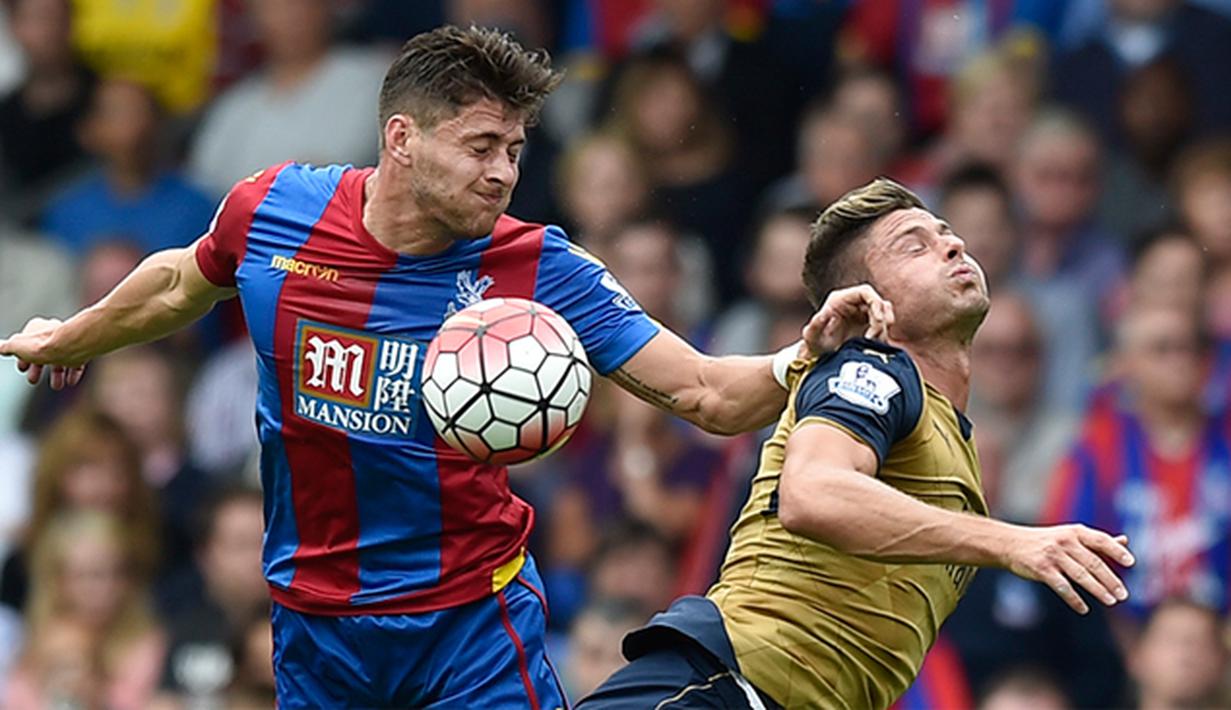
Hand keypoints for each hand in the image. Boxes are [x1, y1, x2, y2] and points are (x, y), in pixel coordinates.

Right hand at [0, 317, 85, 389]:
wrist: (70, 346)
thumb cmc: (42, 345)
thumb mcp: (16, 347)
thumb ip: (6, 347)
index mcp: (37, 328)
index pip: (27, 344)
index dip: (23, 358)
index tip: (22, 369)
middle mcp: (54, 333)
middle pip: (43, 353)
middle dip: (38, 369)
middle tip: (33, 380)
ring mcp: (69, 342)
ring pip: (61, 359)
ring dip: (56, 375)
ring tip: (56, 386)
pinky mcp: (82, 350)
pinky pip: (77, 362)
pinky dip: (72, 373)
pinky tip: (69, 382)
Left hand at [801, 284, 894, 358]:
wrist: (819, 357)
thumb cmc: (814, 345)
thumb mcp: (811, 336)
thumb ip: (815, 325)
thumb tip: (822, 314)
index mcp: (840, 299)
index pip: (865, 292)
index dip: (876, 303)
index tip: (879, 321)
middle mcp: (854, 303)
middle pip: (879, 304)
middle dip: (880, 321)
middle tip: (872, 340)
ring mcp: (863, 314)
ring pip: (885, 315)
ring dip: (883, 330)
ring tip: (871, 345)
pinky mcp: (869, 326)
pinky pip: (884, 328)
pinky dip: (883, 337)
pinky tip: (874, 348)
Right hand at [1002, 524, 1133, 613]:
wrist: (1012, 544)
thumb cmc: (1047, 541)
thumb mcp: (1070, 536)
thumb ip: (1096, 541)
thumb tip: (1125, 541)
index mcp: (1075, 532)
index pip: (1101, 540)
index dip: (1116, 551)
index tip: (1131, 563)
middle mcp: (1065, 542)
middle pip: (1093, 563)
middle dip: (1110, 580)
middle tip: (1123, 595)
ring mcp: (1053, 555)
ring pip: (1081, 576)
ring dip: (1098, 590)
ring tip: (1111, 601)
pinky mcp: (1041, 569)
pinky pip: (1062, 587)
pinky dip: (1074, 600)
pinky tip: (1084, 609)